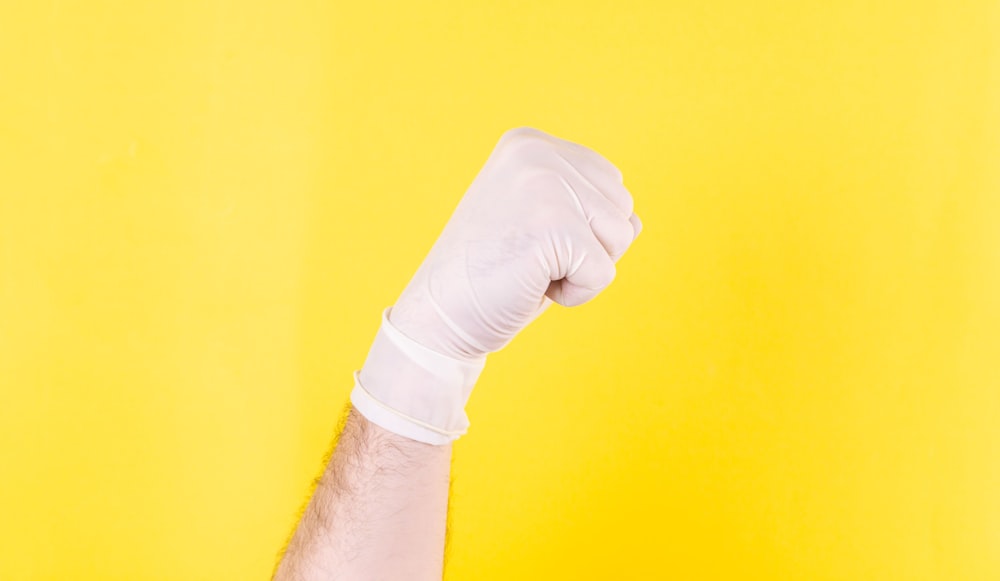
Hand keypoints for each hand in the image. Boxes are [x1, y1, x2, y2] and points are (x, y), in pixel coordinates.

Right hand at [389, 127, 642, 359]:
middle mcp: (537, 152)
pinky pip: (604, 273)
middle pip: (621, 208)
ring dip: (582, 270)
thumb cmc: (490, 277)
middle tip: (528, 258)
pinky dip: (575, 294)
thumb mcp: (542, 230)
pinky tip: (530, 286)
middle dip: (587, 248)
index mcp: (529, 142)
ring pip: (621, 237)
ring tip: (529, 269)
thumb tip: (636, 222)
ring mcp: (544, 185)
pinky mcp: (553, 226)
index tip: (528, 240)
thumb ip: (587, 212)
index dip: (581, 229)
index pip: (609, 184)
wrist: (438, 317)